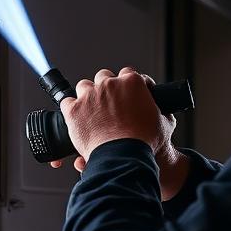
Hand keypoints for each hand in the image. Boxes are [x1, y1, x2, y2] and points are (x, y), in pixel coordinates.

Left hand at [53, 66, 174, 162]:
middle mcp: (109, 85)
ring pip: (84, 87)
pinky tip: (77, 118)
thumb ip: (161, 111)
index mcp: (132, 83)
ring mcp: (89, 96)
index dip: (126, 85)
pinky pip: (67, 102)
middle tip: (109, 105)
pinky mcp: (74, 110)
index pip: (127, 74)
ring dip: (88, 96)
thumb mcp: (164, 123)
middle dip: (106, 88)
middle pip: (103, 77)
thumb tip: (162, 112)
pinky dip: (71, 110)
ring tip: (92, 112)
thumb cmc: (145, 142)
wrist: (125, 156)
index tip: (126, 94)